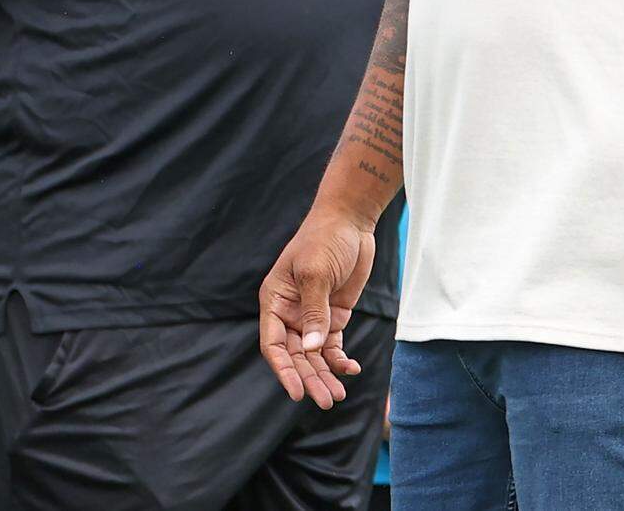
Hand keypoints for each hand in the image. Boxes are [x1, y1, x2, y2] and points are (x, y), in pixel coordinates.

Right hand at [259, 207, 375, 407]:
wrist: (350, 221)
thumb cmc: (324, 239)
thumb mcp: (316, 272)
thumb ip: (314, 310)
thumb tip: (311, 349)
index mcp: (274, 301)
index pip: (272, 345)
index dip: (283, 370)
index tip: (297, 392)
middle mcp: (290, 313)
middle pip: (295, 356)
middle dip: (309, 379)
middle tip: (325, 401)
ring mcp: (312, 316)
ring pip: (314, 356)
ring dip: (324, 375)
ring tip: (336, 396)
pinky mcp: (333, 315)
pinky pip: (332, 345)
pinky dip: (340, 359)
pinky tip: (351, 370)